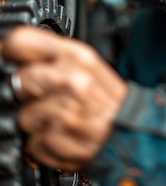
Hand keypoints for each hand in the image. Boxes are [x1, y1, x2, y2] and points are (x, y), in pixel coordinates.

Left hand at [1, 26, 127, 171]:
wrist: (134, 135)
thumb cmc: (109, 102)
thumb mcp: (89, 66)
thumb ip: (54, 56)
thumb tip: (13, 50)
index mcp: (77, 56)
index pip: (22, 41)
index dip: (10, 50)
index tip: (8, 57)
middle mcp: (71, 80)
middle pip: (19, 78)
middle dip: (27, 92)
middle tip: (47, 97)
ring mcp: (63, 111)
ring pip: (22, 115)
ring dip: (37, 122)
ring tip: (60, 120)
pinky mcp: (57, 140)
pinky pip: (31, 142)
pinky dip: (44, 144)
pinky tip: (63, 136)